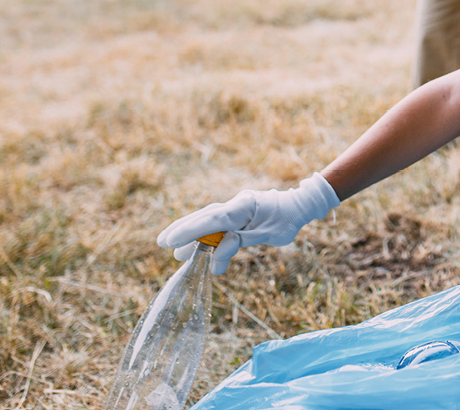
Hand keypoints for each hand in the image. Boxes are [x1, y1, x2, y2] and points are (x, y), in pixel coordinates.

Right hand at [157, 173, 340, 274]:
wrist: (297, 206)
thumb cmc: (286, 221)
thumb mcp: (269, 235)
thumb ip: (241, 242)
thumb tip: (217, 254)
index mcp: (244, 206)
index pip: (214, 219)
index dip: (191, 231)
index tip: (171, 241)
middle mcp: (236, 204)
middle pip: (205, 217)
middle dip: (183, 229)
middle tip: (162, 243)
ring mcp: (234, 208)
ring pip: (207, 219)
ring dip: (190, 231)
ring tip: (172, 246)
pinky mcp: (235, 214)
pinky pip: (215, 223)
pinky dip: (203, 232)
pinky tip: (193, 244)